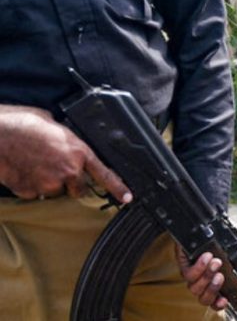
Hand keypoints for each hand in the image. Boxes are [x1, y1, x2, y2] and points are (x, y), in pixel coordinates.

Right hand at [0, 105, 131, 201]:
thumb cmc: (24, 123)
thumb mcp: (56, 126)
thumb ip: (70, 142)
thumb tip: (73, 149)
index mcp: (78, 152)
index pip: (104, 174)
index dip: (117, 188)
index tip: (127, 198)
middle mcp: (67, 171)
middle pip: (79, 188)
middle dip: (71, 181)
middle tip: (55, 165)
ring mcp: (48, 184)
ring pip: (55, 191)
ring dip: (49, 182)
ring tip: (35, 163)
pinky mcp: (30, 192)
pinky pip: (36, 194)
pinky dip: (31, 185)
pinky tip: (24, 169)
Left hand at [177, 230, 236, 310]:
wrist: (212, 220)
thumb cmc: (226, 233)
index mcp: (219, 280)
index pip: (216, 300)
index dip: (218, 304)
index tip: (225, 299)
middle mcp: (205, 280)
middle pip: (204, 298)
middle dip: (213, 289)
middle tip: (221, 276)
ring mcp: (194, 273)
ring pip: (195, 288)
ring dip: (206, 276)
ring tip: (216, 262)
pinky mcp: (185, 264)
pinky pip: (188, 274)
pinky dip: (198, 267)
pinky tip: (206, 257)